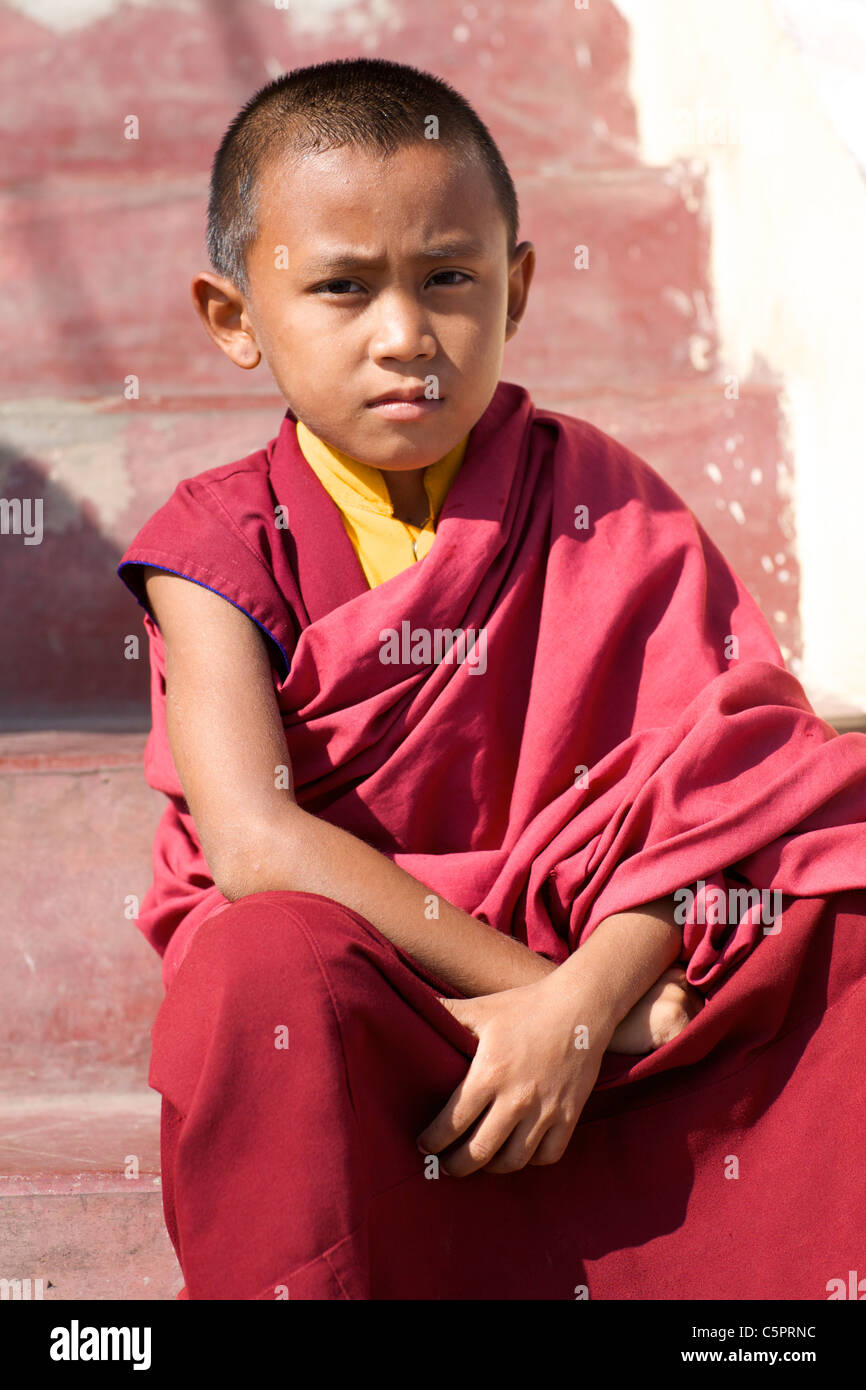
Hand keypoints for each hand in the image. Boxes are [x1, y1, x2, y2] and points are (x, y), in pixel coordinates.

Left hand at [416, 974, 612, 1176]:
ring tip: (480, 1161)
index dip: (433, 1140)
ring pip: (513, 1160)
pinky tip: (518, 1151)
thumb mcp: (481, 1008)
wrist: (580, 1006)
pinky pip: (548, 1155)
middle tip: (446, 1166)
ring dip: (491, 1167)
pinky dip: (531, 1160)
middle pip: (479, 1151)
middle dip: (456, 1165)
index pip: (452, 1122)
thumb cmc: (525, 1006)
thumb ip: (445, 1014)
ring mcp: (546, 1110)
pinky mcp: (569, 1114)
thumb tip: (410, 1008)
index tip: (424, 1145)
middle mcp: (516, 1098)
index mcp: (489, 1073)